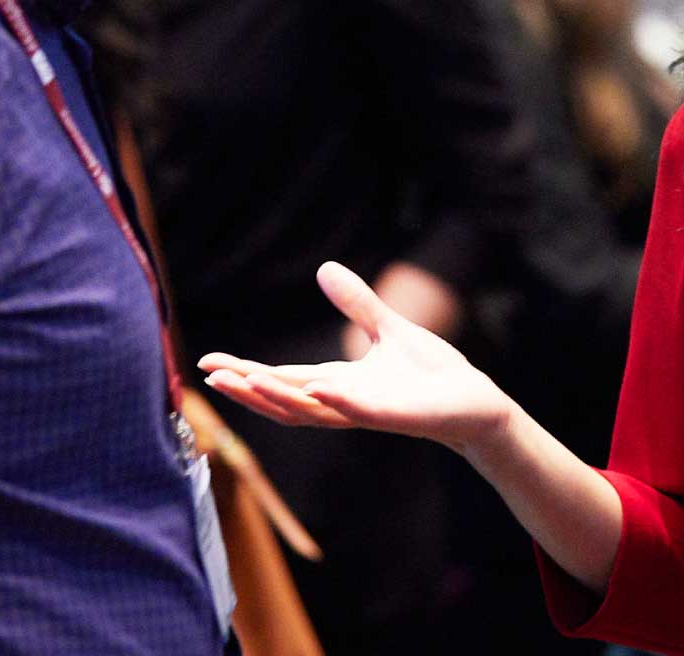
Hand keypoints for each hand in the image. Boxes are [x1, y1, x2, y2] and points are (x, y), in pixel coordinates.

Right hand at [199, 261, 512, 454]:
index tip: (208, 362)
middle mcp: (345, 403)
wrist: (475, 403)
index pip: (283, 379)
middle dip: (246, 389)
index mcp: (338, 383)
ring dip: (278, 398)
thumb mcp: (388, 329)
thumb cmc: (432, 374)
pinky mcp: (397, 415)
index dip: (245, 372)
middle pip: (285, 400)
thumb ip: (357, 304)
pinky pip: (362, 412)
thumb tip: (325, 268)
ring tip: (242, 383)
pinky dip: (338, 403)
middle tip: (208, 376)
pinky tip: (319, 388)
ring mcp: (369, 412)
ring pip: (313, 411)